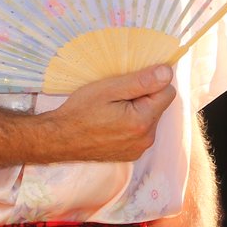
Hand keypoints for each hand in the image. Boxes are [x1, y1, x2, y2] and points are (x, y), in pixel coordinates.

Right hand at [43, 65, 176, 162]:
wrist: (59, 139)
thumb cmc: (80, 111)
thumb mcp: (108, 89)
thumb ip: (141, 81)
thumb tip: (167, 73)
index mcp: (143, 121)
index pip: (167, 91)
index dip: (150, 82)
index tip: (129, 83)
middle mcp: (146, 139)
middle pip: (159, 105)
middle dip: (143, 97)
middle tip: (116, 97)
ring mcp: (139, 149)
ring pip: (150, 118)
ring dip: (138, 110)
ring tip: (112, 110)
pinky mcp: (132, 154)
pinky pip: (141, 131)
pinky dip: (131, 123)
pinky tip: (111, 122)